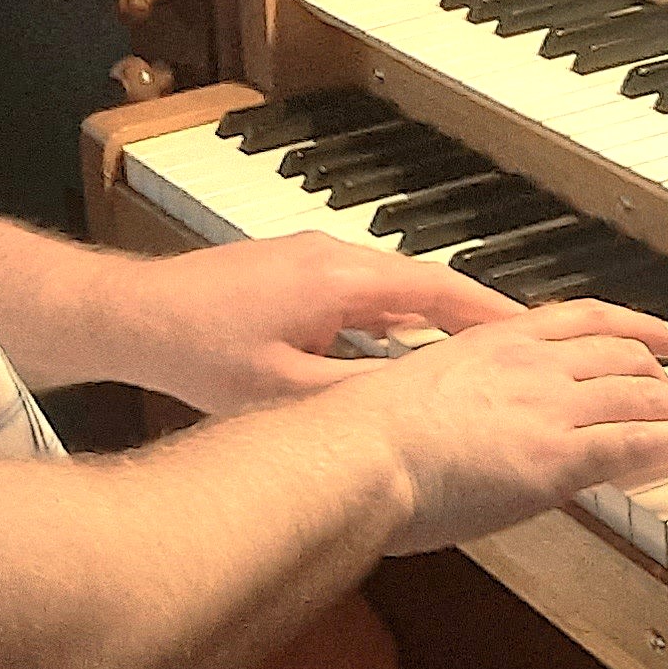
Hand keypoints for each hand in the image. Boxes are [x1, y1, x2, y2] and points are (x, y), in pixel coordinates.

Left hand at [115, 231, 525, 414]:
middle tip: (522, 352)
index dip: (492, 314)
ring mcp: (310, 258)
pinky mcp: (291, 271)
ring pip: (391, 289)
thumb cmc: (195, 350)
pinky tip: (399, 354)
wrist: (130, 314)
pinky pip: (360, 292)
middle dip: (472, 319)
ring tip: (474, 360)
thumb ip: (354, 398)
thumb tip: (415, 412)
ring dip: (429, 320)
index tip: (537, 334)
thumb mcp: (283, 391)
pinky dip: (389, 319)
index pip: (438, 288)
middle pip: (423, 284)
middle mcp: (333, 256)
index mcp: (340, 279)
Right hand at [293, 298, 667, 553]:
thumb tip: (428, 427)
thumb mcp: (396, 399)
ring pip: (641, 395)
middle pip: (618, 354)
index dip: (624, 325)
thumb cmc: (350, 439)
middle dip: (663, 371)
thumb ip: (430, 405)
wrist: (349, 454)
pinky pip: (642, 442)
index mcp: (487, 343)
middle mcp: (527, 363)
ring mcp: (547, 405)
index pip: (573, 320)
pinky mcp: (558, 453)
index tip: (652, 334)